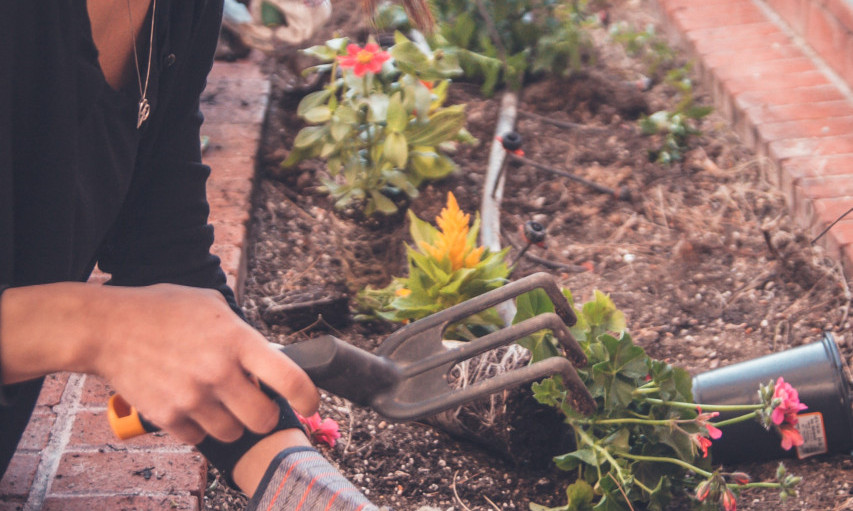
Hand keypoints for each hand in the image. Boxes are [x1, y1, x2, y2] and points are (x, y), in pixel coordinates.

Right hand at [0, 282, 318, 445]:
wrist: (107, 328)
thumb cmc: (162, 310)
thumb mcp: (211, 305)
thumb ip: (242, 332)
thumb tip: (267, 355)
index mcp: (237, 340)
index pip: (290, 378)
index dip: (308, 397)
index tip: (310, 403)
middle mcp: (219, 372)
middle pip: (263, 419)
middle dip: (264, 415)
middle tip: (256, 405)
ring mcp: (193, 397)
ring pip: (232, 434)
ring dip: (231, 423)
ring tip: (218, 403)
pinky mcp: (168, 416)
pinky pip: (198, 439)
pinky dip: (199, 429)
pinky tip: (190, 407)